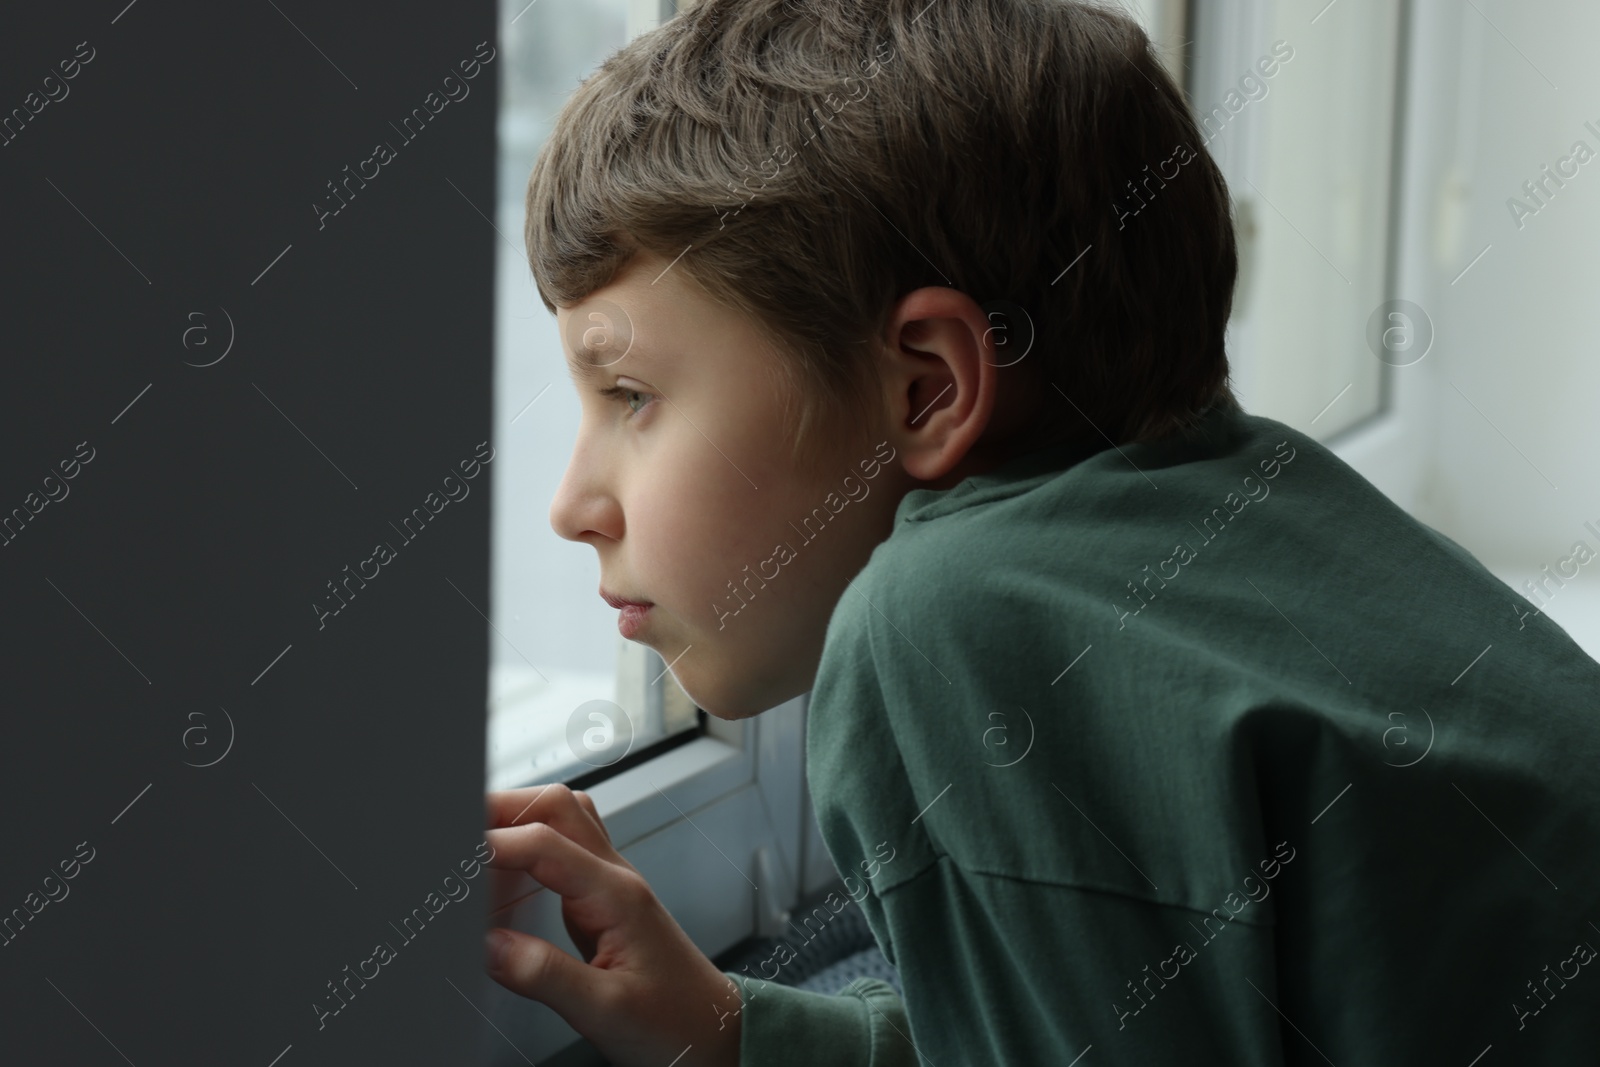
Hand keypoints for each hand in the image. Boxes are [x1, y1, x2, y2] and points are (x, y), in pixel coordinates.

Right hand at [483, 783, 742, 1066]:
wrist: (714, 1032)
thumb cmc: (674, 1023)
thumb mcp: (604, 1010)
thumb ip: (544, 975)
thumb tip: (488, 945)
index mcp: (617, 896)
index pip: (545, 843)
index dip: (492, 844)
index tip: (453, 858)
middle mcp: (616, 878)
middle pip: (557, 807)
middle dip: (501, 808)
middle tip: (456, 832)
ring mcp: (612, 884)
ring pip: (565, 819)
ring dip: (517, 817)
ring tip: (474, 841)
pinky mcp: (604, 901)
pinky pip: (565, 849)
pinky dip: (530, 843)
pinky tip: (506, 867)